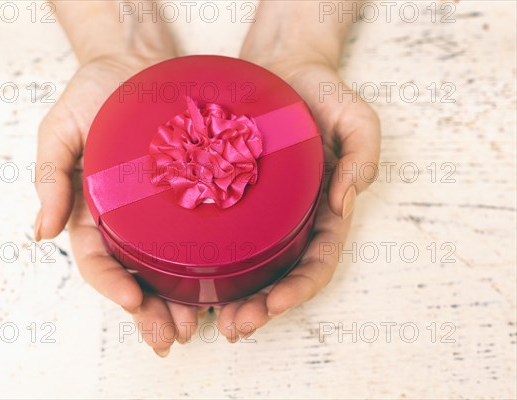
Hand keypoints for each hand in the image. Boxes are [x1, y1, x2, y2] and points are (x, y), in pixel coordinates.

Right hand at [34, 13, 197, 355]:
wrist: (135, 64)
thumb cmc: (93, 93)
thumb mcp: (59, 130)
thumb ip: (50, 177)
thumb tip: (39, 233)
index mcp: (91, 211)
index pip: (98, 260)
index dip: (111, 286)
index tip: (132, 302)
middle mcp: (126, 219)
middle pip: (135, 276)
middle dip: (151, 311)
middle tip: (171, 339)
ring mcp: (158, 211)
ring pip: (168, 267)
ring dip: (180, 301)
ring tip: (197, 326)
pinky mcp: (188, 195)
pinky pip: (197, 235)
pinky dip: (206, 265)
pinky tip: (220, 286)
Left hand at [216, 4, 380, 340]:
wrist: (282, 67)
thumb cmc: (322, 92)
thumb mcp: (356, 117)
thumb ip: (364, 156)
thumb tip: (346, 201)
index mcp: (324, 211)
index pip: (317, 262)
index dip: (298, 289)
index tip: (274, 306)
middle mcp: (293, 220)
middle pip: (280, 276)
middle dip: (262, 307)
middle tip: (236, 328)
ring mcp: (263, 212)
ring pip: (249, 267)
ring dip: (234, 298)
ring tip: (211, 321)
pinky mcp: (234, 198)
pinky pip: (223, 236)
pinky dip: (210, 263)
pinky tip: (191, 279)